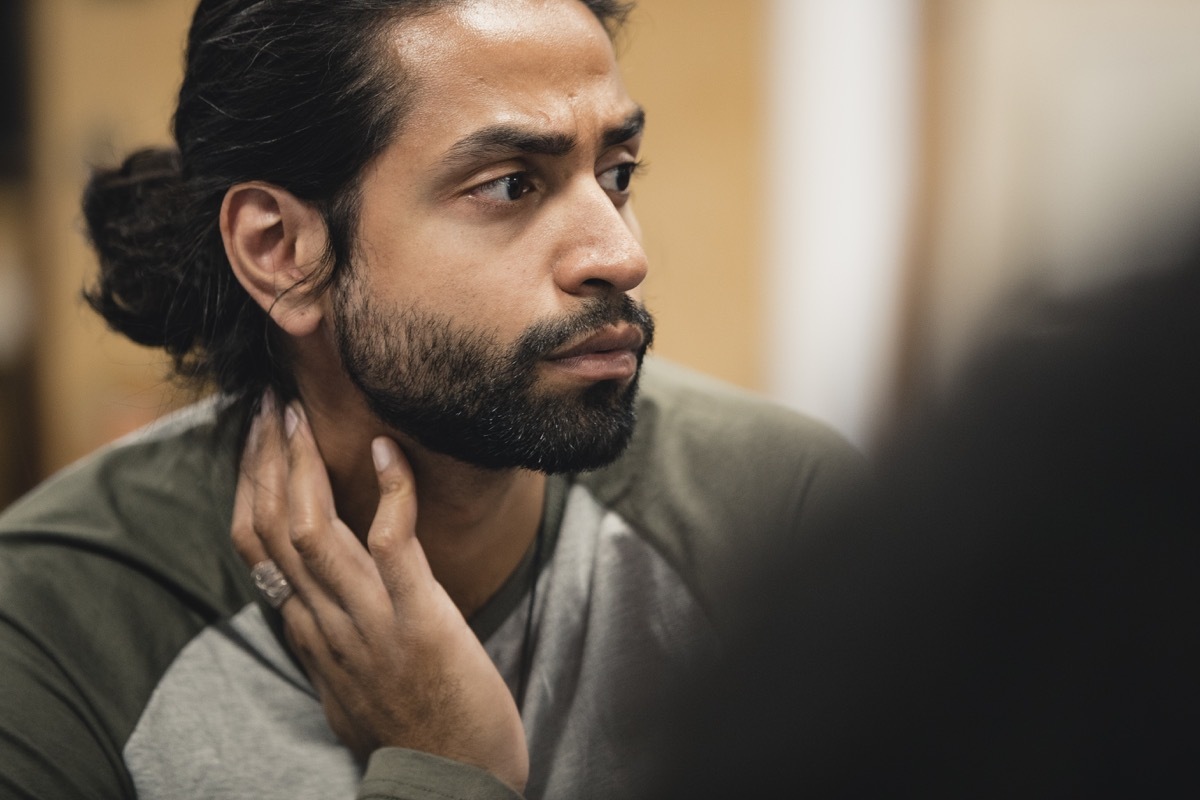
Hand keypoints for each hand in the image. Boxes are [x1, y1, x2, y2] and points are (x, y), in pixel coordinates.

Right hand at [231, 393, 528, 791]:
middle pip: (270, 528)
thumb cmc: (416, 734)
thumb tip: (318, 615)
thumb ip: (331, 645)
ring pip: (311, 531)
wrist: (451, 783)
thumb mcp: (352, 687)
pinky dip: (389, 492)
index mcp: (309, 633)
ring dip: (302, 464)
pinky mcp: (419, 621)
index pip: (255, 548)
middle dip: (264, 460)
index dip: (248, 485)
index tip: (258, 438)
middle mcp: (325, 623)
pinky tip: (387, 450)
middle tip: (272, 403)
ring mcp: (369, 621)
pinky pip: (393, 545)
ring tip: (301, 411)